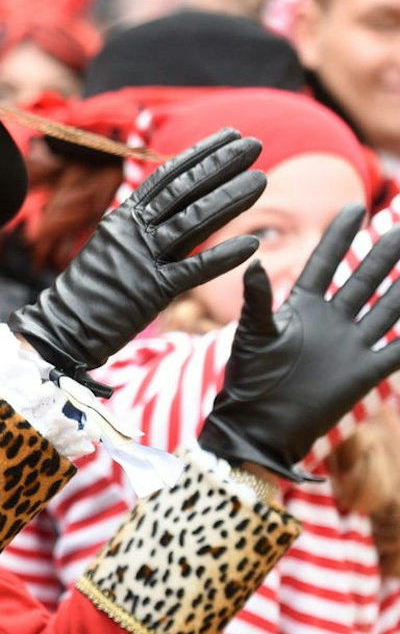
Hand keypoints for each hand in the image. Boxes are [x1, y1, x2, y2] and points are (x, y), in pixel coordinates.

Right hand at [12, 129, 265, 384]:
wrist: (62, 327)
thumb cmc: (91, 289)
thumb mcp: (112, 245)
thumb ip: (143, 225)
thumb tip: (173, 206)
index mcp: (123, 218)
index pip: (166, 176)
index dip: (200, 154)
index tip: (229, 136)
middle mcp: (133, 232)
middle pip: (183, 190)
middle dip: (221, 165)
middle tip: (255, 145)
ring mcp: (142, 259)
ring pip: (193, 221)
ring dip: (230, 199)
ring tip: (261, 181)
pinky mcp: (152, 290)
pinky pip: (193, 269)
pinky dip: (222, 257)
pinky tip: (250, 244)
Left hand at [199, 205, 399, 479]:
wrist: (259, 427)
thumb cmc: (248, 382)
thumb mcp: (253, 336)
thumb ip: (258, 300)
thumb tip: (254, 263)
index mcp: (302, 307)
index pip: (326, 263)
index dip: (339, 236)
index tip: (353, 206)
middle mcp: (331, 321)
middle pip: (364, 278)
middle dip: (384, 252)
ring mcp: (351, 344)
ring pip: (388, 306)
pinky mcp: (365, 371)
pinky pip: (399, 348)